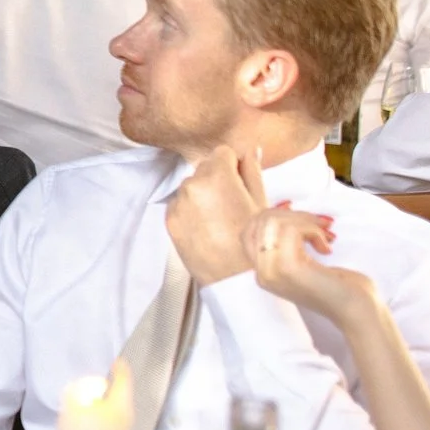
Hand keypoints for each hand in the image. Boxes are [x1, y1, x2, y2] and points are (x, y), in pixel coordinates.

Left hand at [164, 146, 267, 285]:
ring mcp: (178, 202)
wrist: (236, 280)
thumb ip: (253, 171)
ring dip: (202, 194)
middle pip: (205, 168)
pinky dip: (190, 210)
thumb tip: (250, 150)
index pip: (222, 152)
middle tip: (232, 204)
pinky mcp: (169, 219)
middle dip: (217, 179)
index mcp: (217, 176)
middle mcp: (192, 185)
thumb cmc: (255, 243)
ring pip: (191, 186)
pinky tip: (207, 228)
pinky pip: (179, 204)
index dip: (234, 165)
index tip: (239, 181)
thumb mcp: (261, 203)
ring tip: (220, 219)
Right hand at [245, 206, 366, 322]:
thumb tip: (284, 208)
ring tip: (324, 234)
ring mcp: (272, 270)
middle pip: (259, 222)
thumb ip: (288, 244)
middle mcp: (261, 273)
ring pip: (273, 222)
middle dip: (290, 213)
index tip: (299, 218)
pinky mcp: (288, 266)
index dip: (272, 217)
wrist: (357, 312)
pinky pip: (291, 229)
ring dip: (303, 220)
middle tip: (317, 224)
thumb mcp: (305, 263)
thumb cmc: (341, 288)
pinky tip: (326, 246)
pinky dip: (312, 229)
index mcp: (264, 273)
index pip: (248, 231)